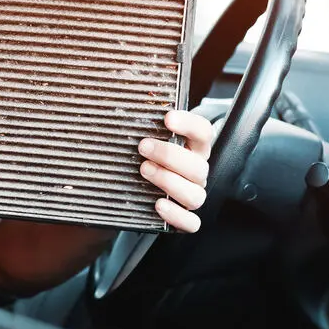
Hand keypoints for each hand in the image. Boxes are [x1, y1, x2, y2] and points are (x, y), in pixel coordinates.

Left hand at [139, 110, 212, 232]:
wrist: (142, 184)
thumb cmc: (147, 154)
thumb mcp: (148, 135)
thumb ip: (144, 122)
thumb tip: (125, 105)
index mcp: (194, 148)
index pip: (203, 132)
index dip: (189, 125)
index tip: (167, 118)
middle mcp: (196, 172)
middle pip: (198, 166)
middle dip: (170, 156)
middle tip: (143, 146)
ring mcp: (191, 194)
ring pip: (195, 195)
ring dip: (169, 182)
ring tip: (145, 170)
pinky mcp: (184, 217)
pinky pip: (191, 223)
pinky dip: (176, 215)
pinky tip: (158, 204)